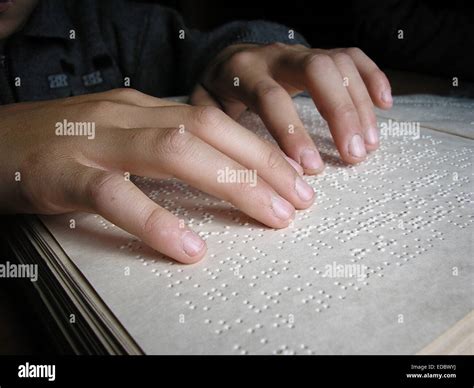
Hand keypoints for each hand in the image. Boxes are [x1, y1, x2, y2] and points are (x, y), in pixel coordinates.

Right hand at [0, 89, 314, 262]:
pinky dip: (156, 221)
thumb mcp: (117, 135)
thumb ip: (159, 145)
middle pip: (206, 131)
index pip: (214, 120)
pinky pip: (115, 196)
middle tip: (301, 201)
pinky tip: (189, 248)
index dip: (260, 149)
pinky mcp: (61, 175)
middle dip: (261, 165)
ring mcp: (93, 143)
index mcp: (140, 108)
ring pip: (173, 152)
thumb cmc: (56, 145)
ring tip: (271, 215)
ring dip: (231, 184)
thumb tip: (211, 165)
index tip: (296, 179)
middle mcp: (124, 116)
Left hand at [191, 43, 391, 172]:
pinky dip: (373, 77)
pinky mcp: (319, 54)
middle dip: (339, 113)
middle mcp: (275, 55)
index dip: (292, 131)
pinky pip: (353, 57)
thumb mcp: (203, 109)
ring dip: (359, 105)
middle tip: (354, 155)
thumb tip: (241, 165)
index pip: (271, 97)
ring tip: (368, 145)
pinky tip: (384, 104)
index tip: (310, 167)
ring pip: (339, 65)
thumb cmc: (218, 93)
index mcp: (242, 71)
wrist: (226, 61)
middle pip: (316, 71)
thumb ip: (215, 128)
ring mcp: (301, 52)